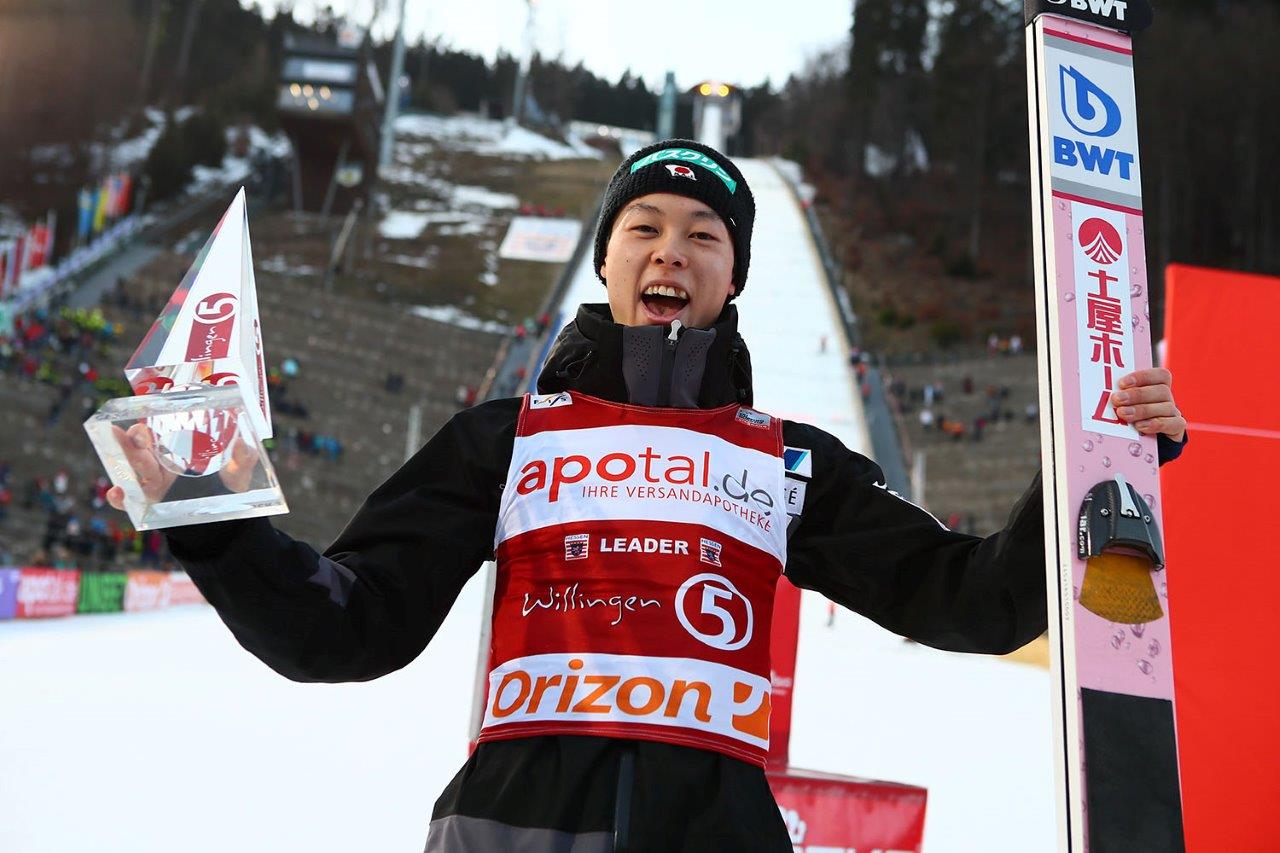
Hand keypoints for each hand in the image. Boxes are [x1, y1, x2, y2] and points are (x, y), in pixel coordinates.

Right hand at [105, 423, 261, 511]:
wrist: (226, 522)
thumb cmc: (228, 489)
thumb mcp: (239, 470)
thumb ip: (243, 456)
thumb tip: (243, 442)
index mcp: (177, 451)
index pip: (157, 433)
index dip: (148, 425)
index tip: (146, 420)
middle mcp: (161, 465)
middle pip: (139, 449)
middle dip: (132, 439)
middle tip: (134, 434)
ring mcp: (155, 485)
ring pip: (132, 470)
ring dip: (125, 460)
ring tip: (119, 453)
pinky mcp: (152, 506)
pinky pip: (130, 503)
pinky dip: (119, 498)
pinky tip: (116, 493)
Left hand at [1110, 368, 1185, 441]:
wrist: (1144, 443)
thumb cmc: (1127, 417)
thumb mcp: (1122, 405)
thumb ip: (1118, 397)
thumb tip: (1098, 393)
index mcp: (1157, 387)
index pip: (1160, 375)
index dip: (1142, 377)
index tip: (1121, 383)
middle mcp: (1167, 398)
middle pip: (1161, 390)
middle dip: (1137, 394)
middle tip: (1117, 400)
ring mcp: (1173, 413)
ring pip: (1167, 407)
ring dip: (1143, 410)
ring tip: (1123, 414)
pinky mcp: (1176, 428)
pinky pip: (1173, 424)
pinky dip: (1156, 424)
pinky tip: (1140, 427)